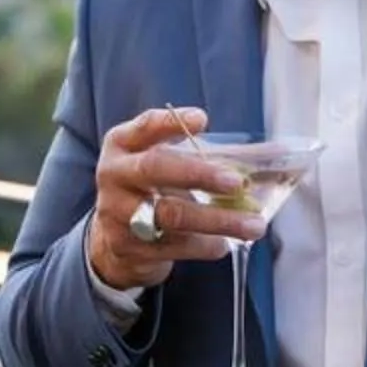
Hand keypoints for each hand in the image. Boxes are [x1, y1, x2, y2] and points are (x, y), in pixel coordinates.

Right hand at [85, 106, 263, 292]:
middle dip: (199, 174)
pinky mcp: (128, 247)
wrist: (113, 240)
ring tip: (253, 225)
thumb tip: (246, 169)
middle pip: (155, 168)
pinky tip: (224, 243)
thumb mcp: (156, 163)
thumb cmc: (148, 190)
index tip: (202, 120)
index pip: (144, 126)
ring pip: (171, 215)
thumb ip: (188, 156)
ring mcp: (117, 213)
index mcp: (122, 145)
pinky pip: (176, 246)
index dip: (171, 122)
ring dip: (218, 220)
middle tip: (237, 182)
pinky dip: (206, 245)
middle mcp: (115, 176)